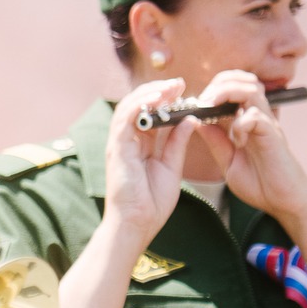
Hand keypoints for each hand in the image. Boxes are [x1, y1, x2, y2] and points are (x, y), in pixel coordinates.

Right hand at [105, 79, 197, 242]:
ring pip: (129, 107)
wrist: (138, 223)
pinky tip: (158, 98)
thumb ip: (177, 143)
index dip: (165, 99)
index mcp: (140, 145)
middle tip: (179, 83)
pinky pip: (126, 119)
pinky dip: (140, 104)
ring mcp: (119, 143)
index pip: (150, 114)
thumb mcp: (172, 166)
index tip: (184, 90)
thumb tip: (190, 119)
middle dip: (158, 91)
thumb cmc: (152, 202)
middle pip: (138, 106)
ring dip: (149, 93)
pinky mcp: (116, 148)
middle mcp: (127, 140)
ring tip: (170, 87)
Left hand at [193, 71, 306, 220]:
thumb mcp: (227, 161)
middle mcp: (257, 118)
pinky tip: (238, 140)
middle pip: (241, 80)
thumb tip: (197, 121)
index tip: (194, 105)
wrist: (283, 202)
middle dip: (217, 85)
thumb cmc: (259, 183)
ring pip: (251, 90)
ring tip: (212, 110)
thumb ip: (215, 141)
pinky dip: (241, 123)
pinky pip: (257, 116)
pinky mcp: (274, 136)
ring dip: (227, 95)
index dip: (211, 90)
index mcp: (244, 121)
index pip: (230, 88)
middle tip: (203, 103)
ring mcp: (266, 125)